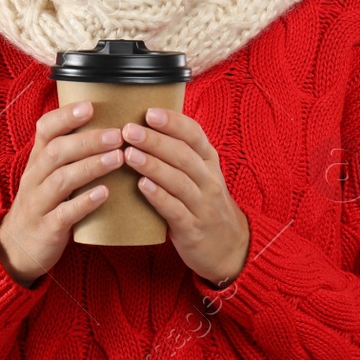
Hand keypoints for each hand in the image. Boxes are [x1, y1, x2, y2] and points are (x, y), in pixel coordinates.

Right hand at [0, 100, 125, 287]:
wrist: (15, 248)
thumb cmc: (43, 204)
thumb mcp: (47, 174)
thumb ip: (68, 153)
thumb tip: (106, 123)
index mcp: (37, 160)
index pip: (45, 130)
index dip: (65, 116)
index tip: (90, 106)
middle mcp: (34, 177)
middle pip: (56, 152)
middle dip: (87, 141)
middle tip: (117, 135)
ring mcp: (38, 203)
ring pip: (61, 180)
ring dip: (91, 167)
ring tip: (117, 158)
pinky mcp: (46, 229)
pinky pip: (64, 213)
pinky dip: (84, 202)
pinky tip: (105, 194)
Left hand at [121, 108, 249, 287]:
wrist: (230, 247)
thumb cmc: (205, 204)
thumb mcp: (202, 174)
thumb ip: (180, 153)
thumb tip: (145, 126)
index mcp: (209, 162)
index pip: (195, 135)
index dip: (173, 122)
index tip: (150, 112)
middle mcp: (209, 180)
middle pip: (183, 155)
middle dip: (155, 141)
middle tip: (129, 130)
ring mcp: (203, 205)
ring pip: (178, 181)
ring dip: (153, 165)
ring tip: (129, 154)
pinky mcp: (193, 229)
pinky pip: (175, 210)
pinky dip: (158, 197)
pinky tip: (141, 186)